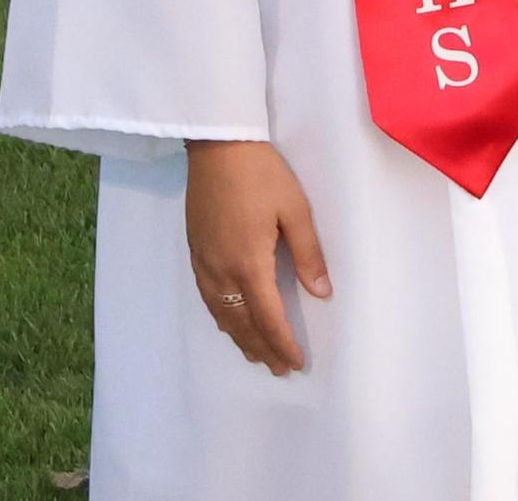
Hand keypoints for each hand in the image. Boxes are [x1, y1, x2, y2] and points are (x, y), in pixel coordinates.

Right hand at [184, 140, 330, 373]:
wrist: (217, 148)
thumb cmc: (262, 174)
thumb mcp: (294, 209)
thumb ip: (308, 253)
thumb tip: (322, 292)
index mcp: (249, 264)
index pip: (269, 318)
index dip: (282, 344)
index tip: (296, 363)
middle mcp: (222, 272)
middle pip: (242, 324)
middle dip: (262, 349)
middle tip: (279, 370)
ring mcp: (204, 264)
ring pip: (222, 316)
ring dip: (240, 339)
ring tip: (257, 355)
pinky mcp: (196, 252)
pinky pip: (209, 300)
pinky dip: (223, 319)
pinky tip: (230, 321)